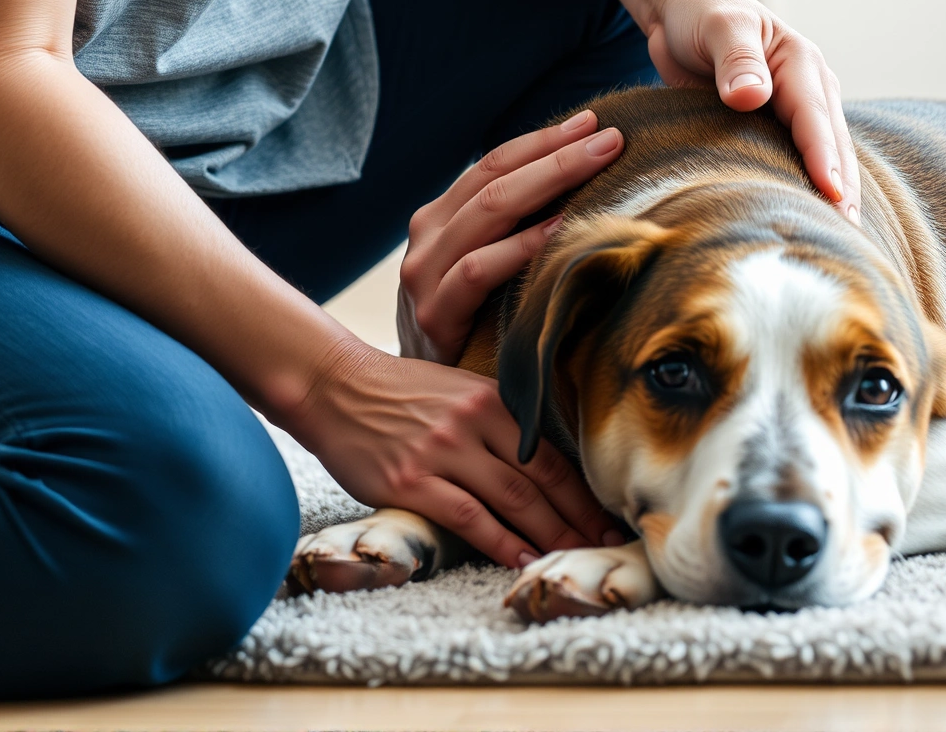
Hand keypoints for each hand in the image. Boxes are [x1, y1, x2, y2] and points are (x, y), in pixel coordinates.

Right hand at [295, 346, 623, 567]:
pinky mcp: (411, 481)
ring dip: (548, 534)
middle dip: (578, 518)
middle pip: (539, 480)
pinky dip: (499, 541)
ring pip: (511, 499)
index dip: (585, 491)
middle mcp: (472, 423)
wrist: (334, 385)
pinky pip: (467, 517)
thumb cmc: (399, 394)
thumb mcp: (458, 389)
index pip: (551, 453)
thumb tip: (543, 462)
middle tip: (609, 545)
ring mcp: (441, 452)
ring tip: (574, 557)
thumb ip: (498, 420)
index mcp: (491, 400)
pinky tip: (521, 559)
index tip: (611, 517)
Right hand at [398, 110, 623, 363]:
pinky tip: (563, 229)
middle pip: (495, 176)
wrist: (409, 404)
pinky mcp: (433, 315)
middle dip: (556, 151)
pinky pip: (479, 270)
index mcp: (441, 220)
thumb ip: (511, 236)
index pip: (494, 164)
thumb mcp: (482, 275)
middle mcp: (427, 237)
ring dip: (549, 179)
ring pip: (488, 209)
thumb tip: (582, 196)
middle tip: (609, 135)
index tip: (592, 122)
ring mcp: (424, 273)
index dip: (543, 140)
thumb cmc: (467, 334)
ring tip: (598, 161)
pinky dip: (522, 246)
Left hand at [644, 0, 859, 221]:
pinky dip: (806, 193)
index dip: (824, 159)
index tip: (831, 196)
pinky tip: (807, 225)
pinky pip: (797, 165)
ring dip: (832, 199)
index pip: (815, 119)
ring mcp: (796, 113)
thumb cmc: (701, 12)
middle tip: (848, 240)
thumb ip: (735, 59)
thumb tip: (750, 96)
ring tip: (839, 244)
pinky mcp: (775, 130)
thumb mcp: (718, 26)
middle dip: (843, 191)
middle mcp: (809, 90)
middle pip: (833, 148)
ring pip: (823, 161)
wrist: (685, 9)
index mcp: (801, 64)